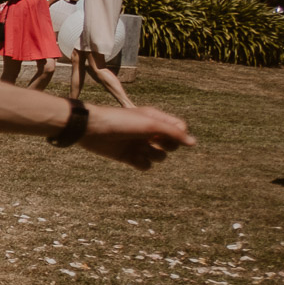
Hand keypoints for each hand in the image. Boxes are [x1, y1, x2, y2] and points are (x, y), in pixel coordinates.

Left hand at [79, 105, 195, 170]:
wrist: (90, 129)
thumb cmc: (120, 121)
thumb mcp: (149, 124)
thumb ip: (173, 133)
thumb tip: (193, 143)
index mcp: (155, 118)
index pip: (179, 129)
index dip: (179, 135)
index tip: (170, 136)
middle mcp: (148, 131)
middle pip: (172, 145)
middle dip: (167, 146)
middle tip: (154, 142)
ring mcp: (138, 144)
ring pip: (159, 157)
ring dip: (153, 156)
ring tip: (140, 149)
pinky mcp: (127, 156)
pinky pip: (145, 166)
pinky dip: (142, 164)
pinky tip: (132, 158)